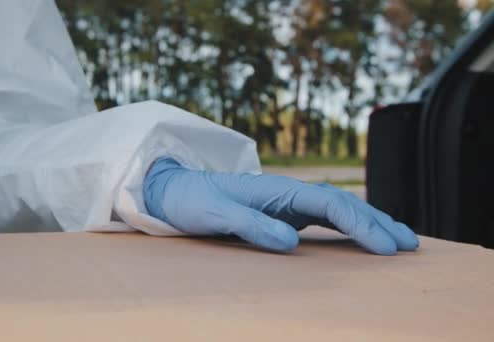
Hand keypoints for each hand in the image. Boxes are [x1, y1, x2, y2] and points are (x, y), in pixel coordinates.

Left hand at [143, 158, 418, 254]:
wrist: (176, 190)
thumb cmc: (194, 201)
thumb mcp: (216, 214)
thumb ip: (251, 225)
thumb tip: (290, 242)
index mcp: (278, 190)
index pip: (331, 204)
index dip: (361, 224)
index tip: (385, 247)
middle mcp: (288, 192)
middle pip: (343, 203)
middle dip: (377, 222)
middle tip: (409, 244)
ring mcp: (287, 202)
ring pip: (339, 208)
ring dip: (369, 222)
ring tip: (400, 239)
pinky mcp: (283, 212)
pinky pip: (325, 217)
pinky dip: (348, 226)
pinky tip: (361, 236)